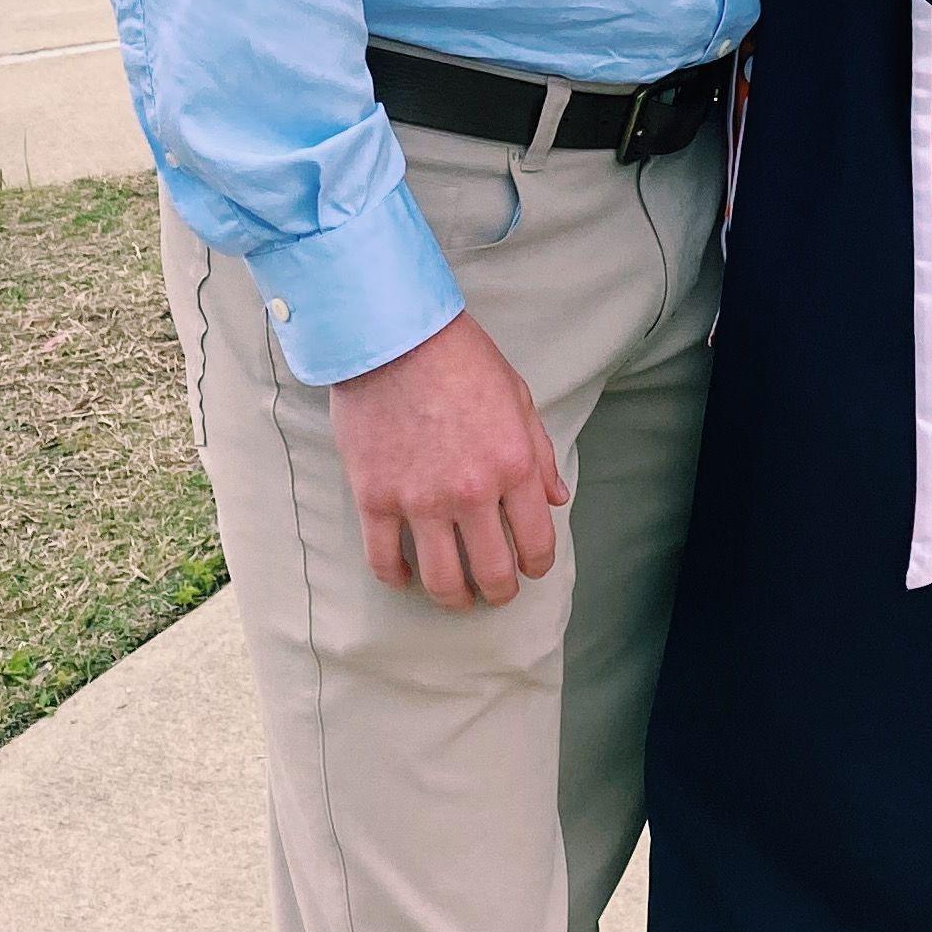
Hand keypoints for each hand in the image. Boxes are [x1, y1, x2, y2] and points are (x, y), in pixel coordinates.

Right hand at [327, 308, 568, 609]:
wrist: (392, 333)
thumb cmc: (460, 357)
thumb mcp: (517, 396)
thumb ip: (539, 453)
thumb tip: (557, 498)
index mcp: (513, 465)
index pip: (536, 542)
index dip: (537, 565)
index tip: (530, 568)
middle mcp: (471, 492)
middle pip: (491, 573)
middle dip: (499, 591)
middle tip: (494, 591)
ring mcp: (420, 499)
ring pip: (441, 580)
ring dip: (453, 598)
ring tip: (455, 596)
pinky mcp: (375, 497)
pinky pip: (383, 559)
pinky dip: (396, 577)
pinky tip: (404, 576)